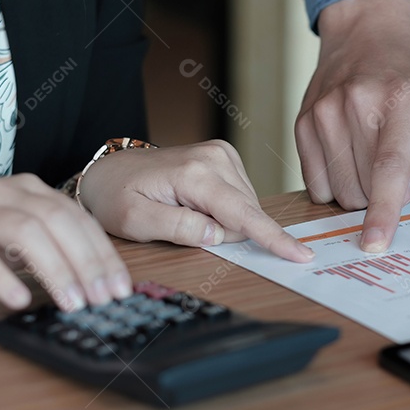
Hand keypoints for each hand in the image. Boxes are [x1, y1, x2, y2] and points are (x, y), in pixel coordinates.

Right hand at [0, 174, 130, 309]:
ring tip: (74, 303)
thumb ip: (49, 246)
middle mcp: (6, 194)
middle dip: (88, 263)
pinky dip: (2, 278)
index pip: (78, 219)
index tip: (121, 287)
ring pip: (26, 234)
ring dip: (56, 271)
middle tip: (105, 299)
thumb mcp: (14, 231)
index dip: (104, 253)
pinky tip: (19, 300)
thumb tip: (94, 281)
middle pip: (59, 223)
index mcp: (29, 190)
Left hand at [78, 139, 314, 262]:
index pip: (243, 214)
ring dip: (223, 222)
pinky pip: (240, 198)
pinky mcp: (226, 159)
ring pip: (246, 207)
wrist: (109, 171)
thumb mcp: (135, 221)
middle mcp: (216, 157)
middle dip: (224, 233)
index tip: (301, 254)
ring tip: (183, 212)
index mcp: (196, 173)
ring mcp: (223, 155)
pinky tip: (196, 206)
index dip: (273, 238)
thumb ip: (178, 228)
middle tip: (181, 226)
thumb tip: (218, 234)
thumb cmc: (116, 196)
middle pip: (245, 214)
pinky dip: (224, 212)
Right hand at [301, 0, 409, 252]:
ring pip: (337, 192)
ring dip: (357, 190)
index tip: (374, 244)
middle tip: (392, 166)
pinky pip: (315, 182)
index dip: (383, 210)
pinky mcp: (302, 123)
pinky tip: (347, 154)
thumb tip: (401, 198)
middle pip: (362, 190)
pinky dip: (335, 182)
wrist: (369, 36)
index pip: (389, 167)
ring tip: (369, 156)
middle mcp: (355, 105)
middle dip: (380, 196)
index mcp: (400, 103)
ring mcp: (323, 113)